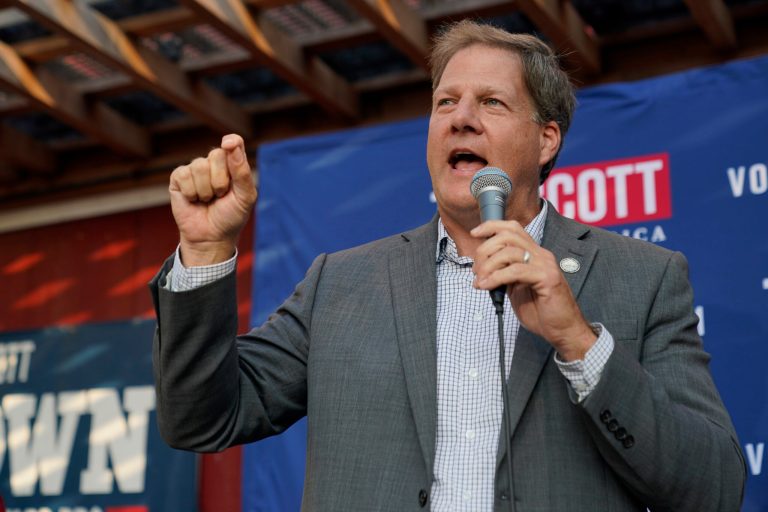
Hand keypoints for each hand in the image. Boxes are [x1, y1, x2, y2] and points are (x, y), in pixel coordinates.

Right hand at [169, 134, 256, 265]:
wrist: (211, 237)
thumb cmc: (231, 217)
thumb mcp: (245, 197)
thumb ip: (242, 171)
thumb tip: (231, 143)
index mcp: (233, 165)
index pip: (234, 143)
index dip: (231, 141)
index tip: (229, 144)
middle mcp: (214, 163)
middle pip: (216, 154)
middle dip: (221, 180)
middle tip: (221, 195)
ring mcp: (195, 170)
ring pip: (199, 166)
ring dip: (206, 190)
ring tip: (207, 200)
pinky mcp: (179, 178)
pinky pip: (184, 175)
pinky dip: (191, 192)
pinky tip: (194, 200)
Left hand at [471, 220, 595, 360]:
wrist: (563, 330)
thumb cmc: (541, 312)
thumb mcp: (516, 288)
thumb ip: (504, 274)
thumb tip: (482, 269)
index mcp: (534, 254)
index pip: (512, 228)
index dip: (491, 227)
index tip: (474, 233)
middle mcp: (541, 255)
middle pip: (507, 236)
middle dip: (484, 250)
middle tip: (476, 270)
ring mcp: (545, 264)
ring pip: (509, 252)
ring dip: (488, 266)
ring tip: (480, 281)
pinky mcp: (547, 278)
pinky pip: (515, 271)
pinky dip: (496, 277)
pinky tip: (487, 286)